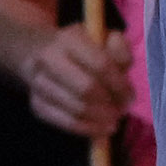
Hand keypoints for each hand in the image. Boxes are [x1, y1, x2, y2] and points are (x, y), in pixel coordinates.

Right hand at [20, 21, 131, 141]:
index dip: (119, 84)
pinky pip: (65, 123)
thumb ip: (118, 48)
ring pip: (76, 108)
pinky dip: (87, 129)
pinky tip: (101, 129)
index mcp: (69, 39)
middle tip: (121, 110)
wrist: (35, 51)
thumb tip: (124, 68)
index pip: (100, 64)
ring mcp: (38, 83)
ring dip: (100, 118)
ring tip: (113, 119)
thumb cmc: (78, 47)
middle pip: (86, 89)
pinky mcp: (36, 104)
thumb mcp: (101, 37)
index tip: (130, 96)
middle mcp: (49, 59)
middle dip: (109, 103)